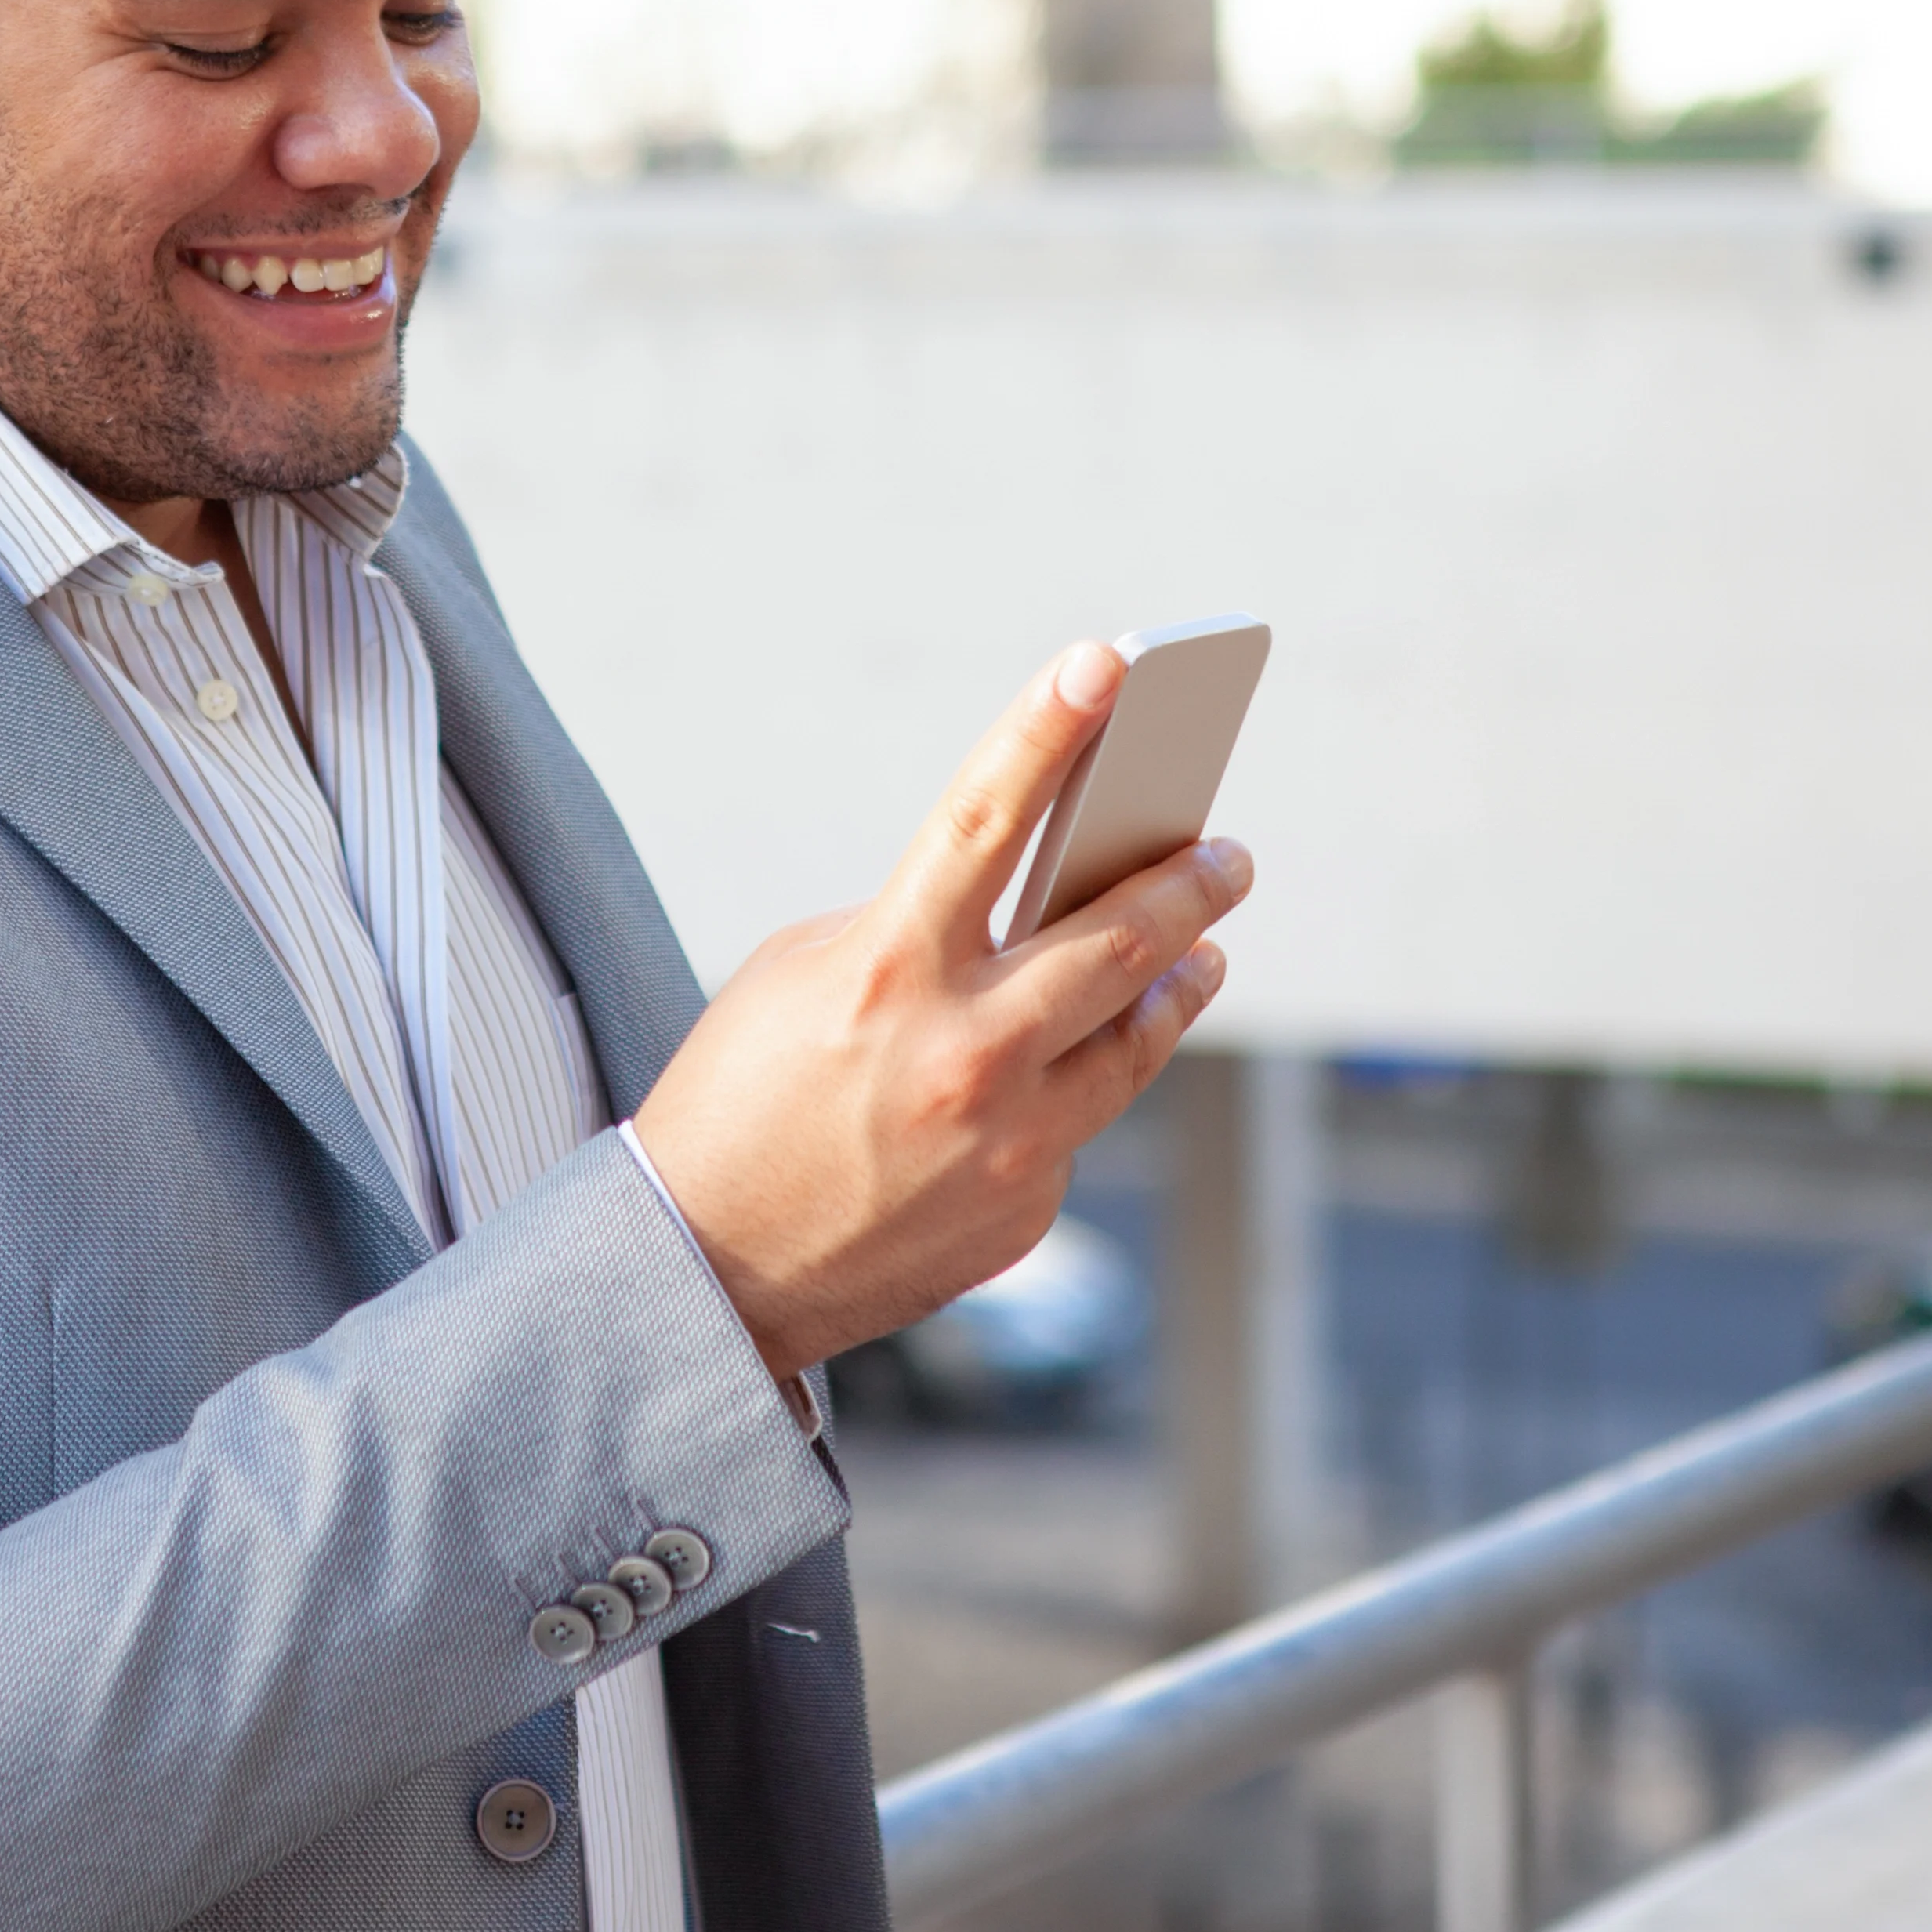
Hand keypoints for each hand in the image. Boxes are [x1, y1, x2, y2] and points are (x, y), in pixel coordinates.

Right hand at [629, 641, 1251, 1381]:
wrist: (704, 1271)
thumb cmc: (736, 1098)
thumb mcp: (800, 975)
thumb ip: (913, 931)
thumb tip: (1027, 913)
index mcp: (886, 969)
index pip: (983, 817)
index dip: (1047, 729)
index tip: (1109, 661)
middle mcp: (962, 1051)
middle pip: (1117, 938)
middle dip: (1188, 882)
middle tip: (1227, 853)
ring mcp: (1005, 1140)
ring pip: (1133, 1038)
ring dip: (1177, 982)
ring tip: (1202, 952)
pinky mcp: (1024, 1207)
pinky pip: (1074, 1124)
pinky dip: (1071, 1088)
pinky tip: (1063, 1070)